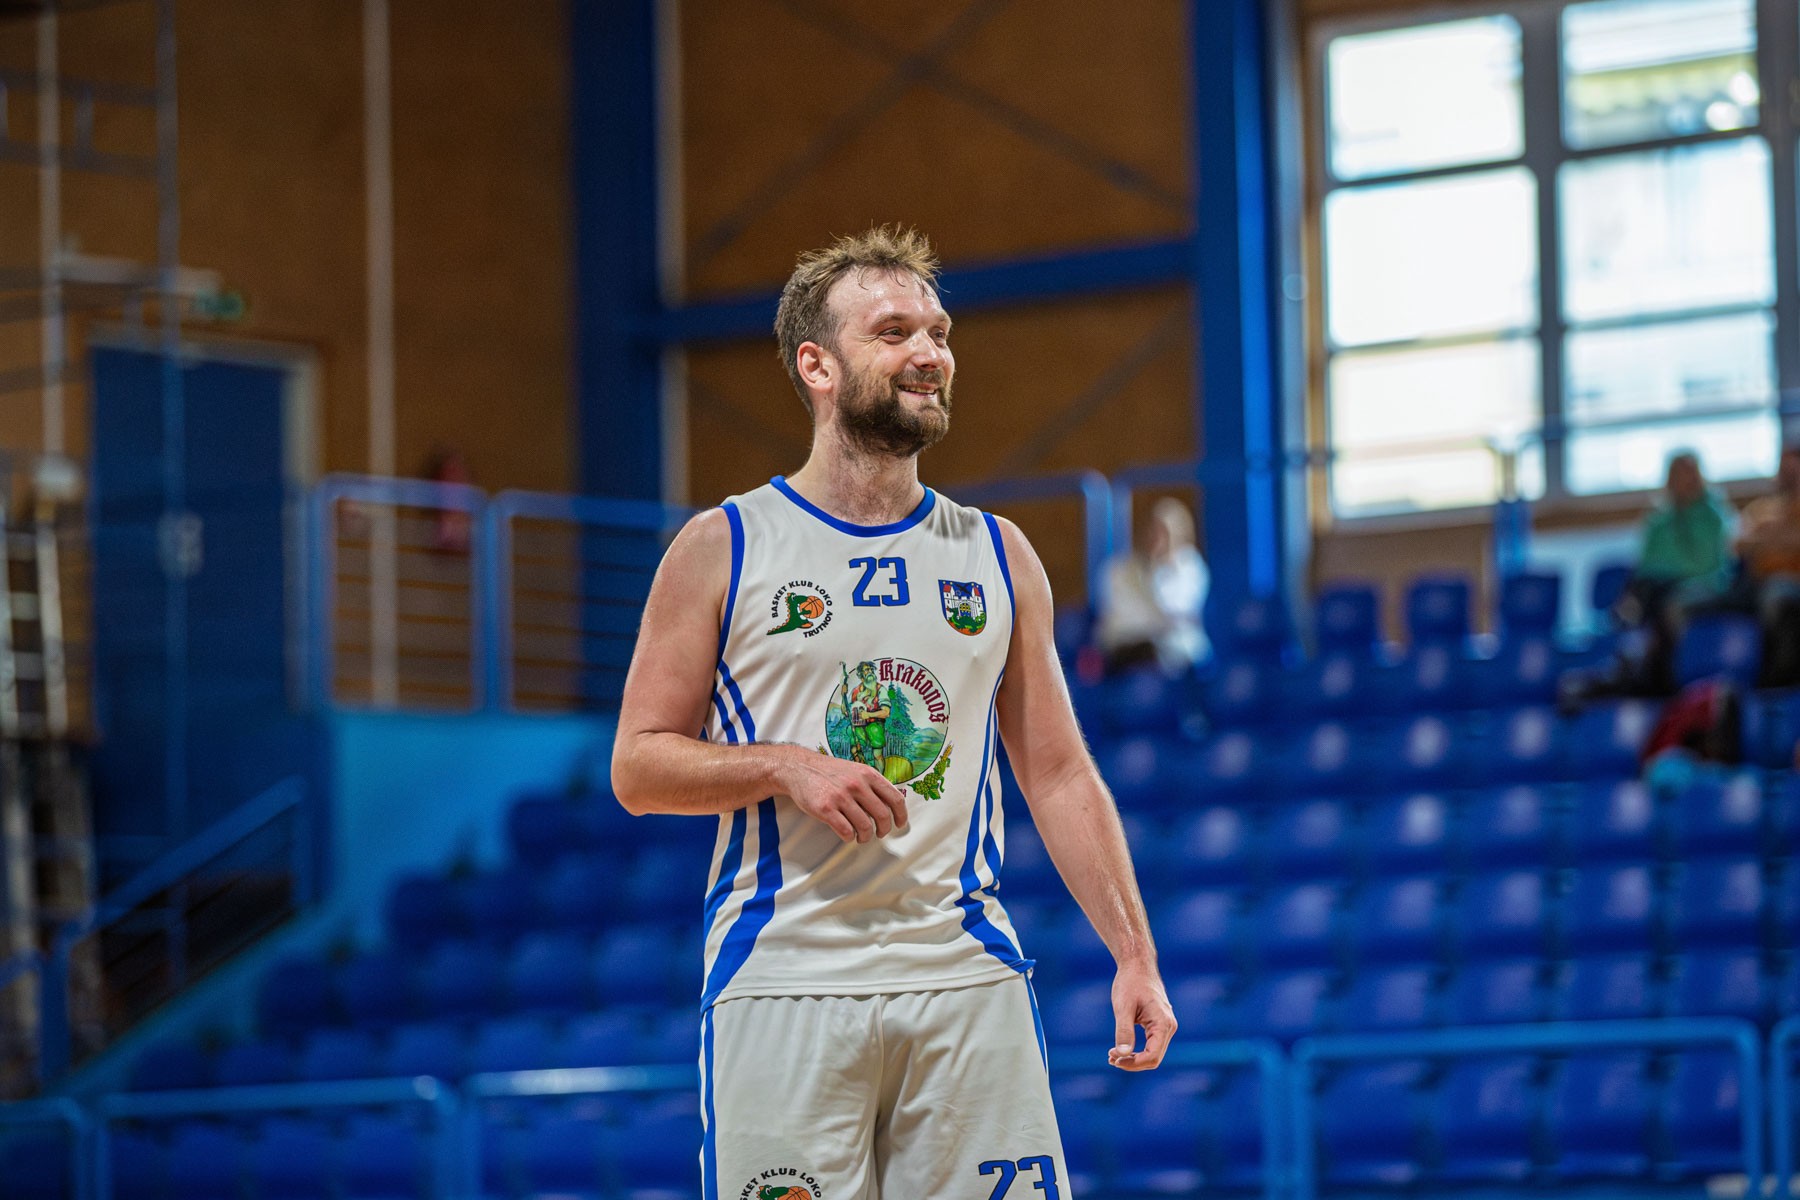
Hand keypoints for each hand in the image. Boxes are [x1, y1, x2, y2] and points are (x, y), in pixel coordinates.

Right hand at [777, 747, 908, 843]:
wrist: (799, 768)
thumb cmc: (829, 772)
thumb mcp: (855, 770)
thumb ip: (872, 784)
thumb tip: (890, 805)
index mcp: (868, 774)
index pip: (895, 798)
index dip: (901, 815)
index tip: (900, 823)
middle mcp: (857, 784)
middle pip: (882, 815)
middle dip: (884, 829)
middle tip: (880, 833)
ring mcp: (841, 796)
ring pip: (865, 826)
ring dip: (866, 837)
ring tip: (862, 837)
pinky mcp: (826, 808)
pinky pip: (846, 831)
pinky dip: (850, 837)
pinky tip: (848, 835)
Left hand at [1107, 960, 1175, 1070]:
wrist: (1137, 964)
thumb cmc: (1130, 982)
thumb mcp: (1123, 1007)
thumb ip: (1124, 1031)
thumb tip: (1122, 1054)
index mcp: (1163, 1024)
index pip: (1152, 1056)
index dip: (1133, 1064)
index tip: (1114, 1060)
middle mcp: (1169, 1027)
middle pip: (1154, 1058)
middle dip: (1132, 1063)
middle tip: (1110, 1058)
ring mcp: (1166, 1025)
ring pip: (1153, 1053)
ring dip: (1134, 1058)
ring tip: (1112, 1056)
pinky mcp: (1159, 1024)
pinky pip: (1151, 1044)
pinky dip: (1137, 1050)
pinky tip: (1121, 1049)